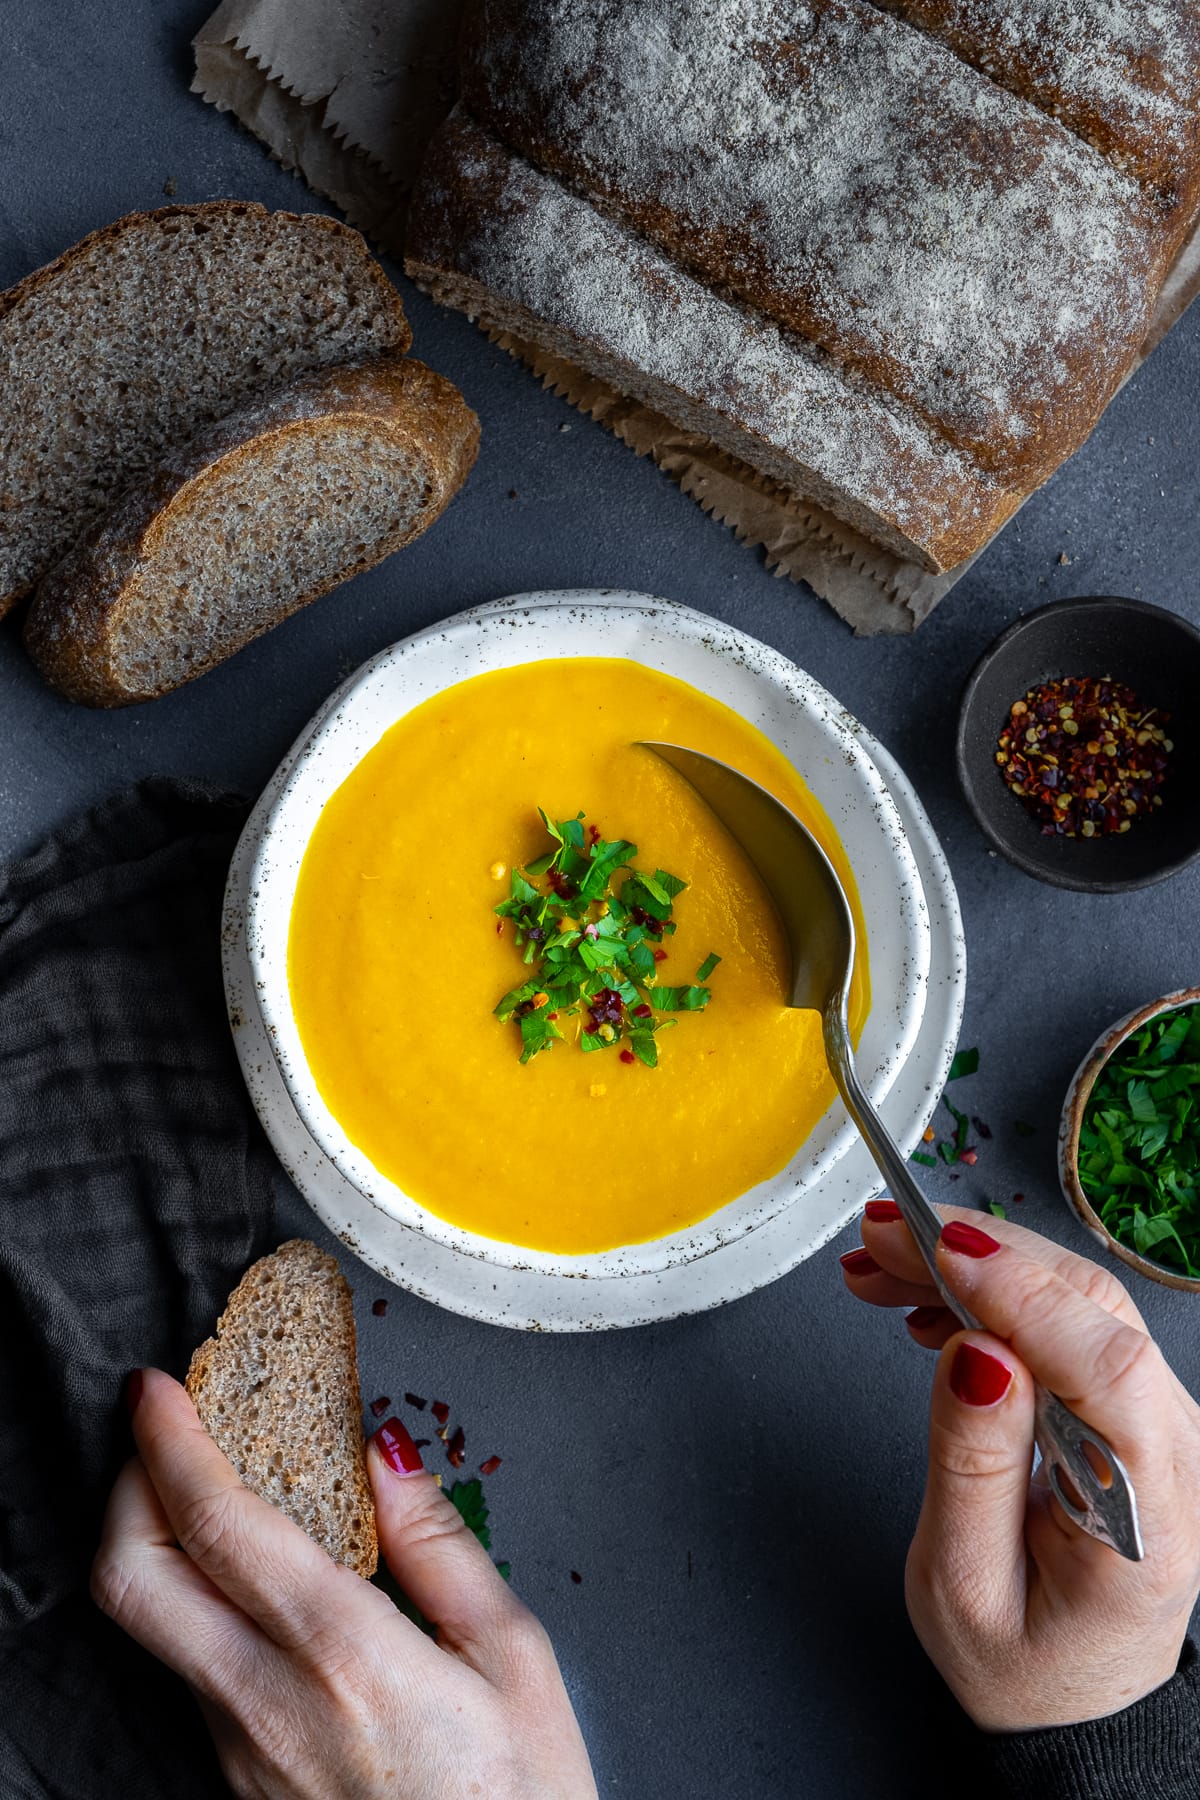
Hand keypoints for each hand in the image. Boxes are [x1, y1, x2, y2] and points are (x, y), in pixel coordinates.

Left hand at [92, 1369, 596, 1797]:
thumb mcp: (515, 1656)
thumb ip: (440, 1543)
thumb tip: (388, 1455)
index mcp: (344, 1655)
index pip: (217, 1525)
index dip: (171, 1442)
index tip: (158, 1389)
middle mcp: (267, 1707)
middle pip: (133, 1580)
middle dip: (129, 1485)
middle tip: (164, 1432)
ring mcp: (240, 1754)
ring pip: (156, 1627)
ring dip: (163, 1542)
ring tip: (217, 1491)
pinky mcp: (238, 1783)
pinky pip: (194, 1672)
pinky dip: (200, 1602)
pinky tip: (254, 1582)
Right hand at [841, 1204, 1199, 1731]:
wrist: (1069, 1698)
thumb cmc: (1024, 1661)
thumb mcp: (964, 1585)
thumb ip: (970, 1466)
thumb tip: (975, 1353)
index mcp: (1148, 1514)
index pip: (1107, 1365)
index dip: (1023, 1295)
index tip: (942, 1252)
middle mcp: (1174, 1451)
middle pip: (1091, 1308)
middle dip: (979, 1254)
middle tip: (880, 1238)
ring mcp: (1158, 1420)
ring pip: (1075, 1298)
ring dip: (975, 1264)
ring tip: (881, 1265)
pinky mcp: (1127, 1403)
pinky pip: (1067, 1319)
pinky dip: (992, 1292)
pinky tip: (928, 1301)